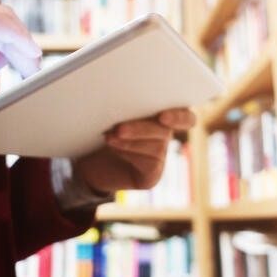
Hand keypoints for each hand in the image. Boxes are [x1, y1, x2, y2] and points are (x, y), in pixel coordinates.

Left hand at [74, 108, 195, 193]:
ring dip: (130, 141)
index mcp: (162, 117)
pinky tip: (113, 147)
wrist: (90, 160)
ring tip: (108, 137)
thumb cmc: (105, 129)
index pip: (186, 118)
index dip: (180, 117)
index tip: (163, 116)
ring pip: (157, 148)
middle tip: (119, 129)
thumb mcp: (118, 115)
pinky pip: (149, 163)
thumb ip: (128, 108)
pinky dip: (129, 153)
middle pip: (166, 131)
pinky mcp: (152, 175)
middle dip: (141, 129)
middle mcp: (165, 137)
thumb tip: (125, 101)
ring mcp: (160, 157)